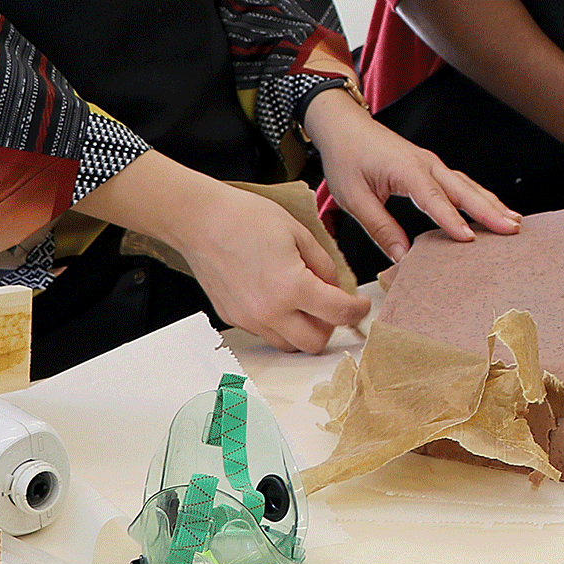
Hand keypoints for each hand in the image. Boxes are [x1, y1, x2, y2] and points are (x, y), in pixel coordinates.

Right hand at [169, 182, 373, 353]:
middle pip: (315, 343)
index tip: (361, 305)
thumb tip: (335, 288)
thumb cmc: (246, 218)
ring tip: (305, 304)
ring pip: (289, 344)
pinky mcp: (233, 318)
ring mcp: (249, 319)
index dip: (357, 310)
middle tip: (333, 306)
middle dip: (331, 326)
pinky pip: (265, 333)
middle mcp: (270, 311)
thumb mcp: (300, 233)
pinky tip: (279, 299)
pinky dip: (280, 324)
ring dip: (304, 330)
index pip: (339, 313)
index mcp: (292, 287)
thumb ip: (324, 265)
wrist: (201, 221)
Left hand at [302, 89, 520, 257]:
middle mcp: (426, 164)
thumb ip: (379, 227)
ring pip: (468, 185)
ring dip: (491, 203)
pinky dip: (480, 197)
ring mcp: (432, 164)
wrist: (344, 126)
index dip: (453, 220)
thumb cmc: (346, 158)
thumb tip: (402, 257)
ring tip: (514, 222)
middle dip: (490, 210)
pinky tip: (494, 209)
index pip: (434, 198)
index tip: (470, 239)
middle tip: (513, 229)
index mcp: (406, 170)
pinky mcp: (431, 167)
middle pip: (464, 189)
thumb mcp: (354, 198)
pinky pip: (461, 183)